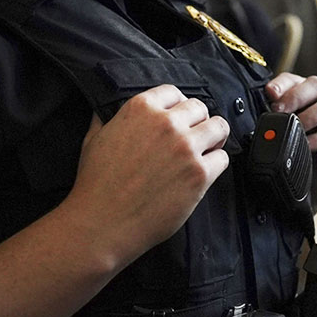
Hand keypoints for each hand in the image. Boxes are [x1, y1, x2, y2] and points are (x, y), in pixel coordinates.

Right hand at [65, 84, 229, 261]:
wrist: (102, 223)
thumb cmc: (95, 184)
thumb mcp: (93, 139)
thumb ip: (105, 118)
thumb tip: (104, 108)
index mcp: (141, 108)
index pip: (174, 93)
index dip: (177, 107)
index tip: (177, 120)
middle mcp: (167, 123)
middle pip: (200, 108)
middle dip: (197, 122)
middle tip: (192, 138)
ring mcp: (186, 148)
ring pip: (219, 127)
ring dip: (214, 138)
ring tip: (206, 150)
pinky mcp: (199, 174)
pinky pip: (223, 158)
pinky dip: (216, 165)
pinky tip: (202, 173)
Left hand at [263, 74, 316, 209]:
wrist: (307, 191)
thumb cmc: (292, 158)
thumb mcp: (279, 138)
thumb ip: (271, 123)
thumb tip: (252, 114)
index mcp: (306, 98)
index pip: (295, 80)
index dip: (283, 83)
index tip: (269, 93)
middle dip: (296, 95)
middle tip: (279, 110)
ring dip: (311, 114)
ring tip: (295, 127)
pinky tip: (307, 145)